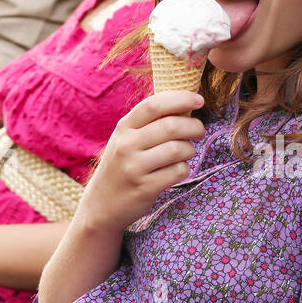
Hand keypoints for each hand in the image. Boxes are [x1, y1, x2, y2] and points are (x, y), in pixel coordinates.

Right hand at [79, 90, 205, 234]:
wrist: (101, 203)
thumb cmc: (121, 165)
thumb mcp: (126, 139)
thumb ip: (150, 123)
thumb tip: (186, 106)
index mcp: (124, 127)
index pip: (153, 104)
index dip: (180, 99)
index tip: (199, 100)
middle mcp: (127, 145)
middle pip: (170, 126)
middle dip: (194, 126)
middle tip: (200, 131)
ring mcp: (134, 167)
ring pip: (177, 149)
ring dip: (190, 149)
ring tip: (188, 152)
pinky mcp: (145, 188)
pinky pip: (178, 171)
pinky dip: (185, 168)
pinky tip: (179, 169)